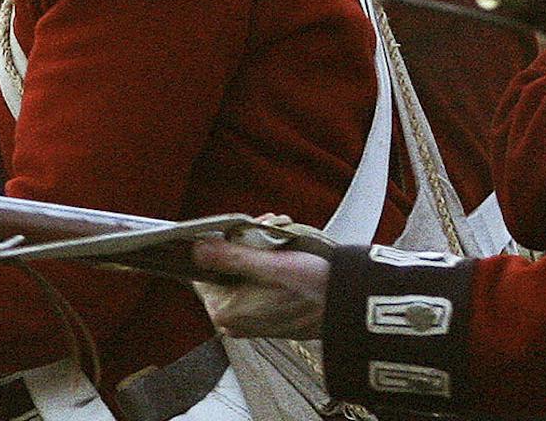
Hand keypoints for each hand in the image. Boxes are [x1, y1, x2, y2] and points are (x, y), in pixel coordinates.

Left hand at [191, 237, 330, 339]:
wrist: (349, 306)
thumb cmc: (312, 288)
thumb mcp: (269, 265)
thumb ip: (230, 258)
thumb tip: (196, 250)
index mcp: (225, 313)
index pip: (200, 272)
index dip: (216, 245)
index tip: (232, 228)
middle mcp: (234, 321)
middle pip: (223, 270)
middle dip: (241, 244)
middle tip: (262, 224)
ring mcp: (250, 319)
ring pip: (241, 272)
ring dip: (257, 249)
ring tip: (278, 230)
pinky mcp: (266, 315)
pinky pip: (256, 282)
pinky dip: (267, 263)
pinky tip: (283, 246)